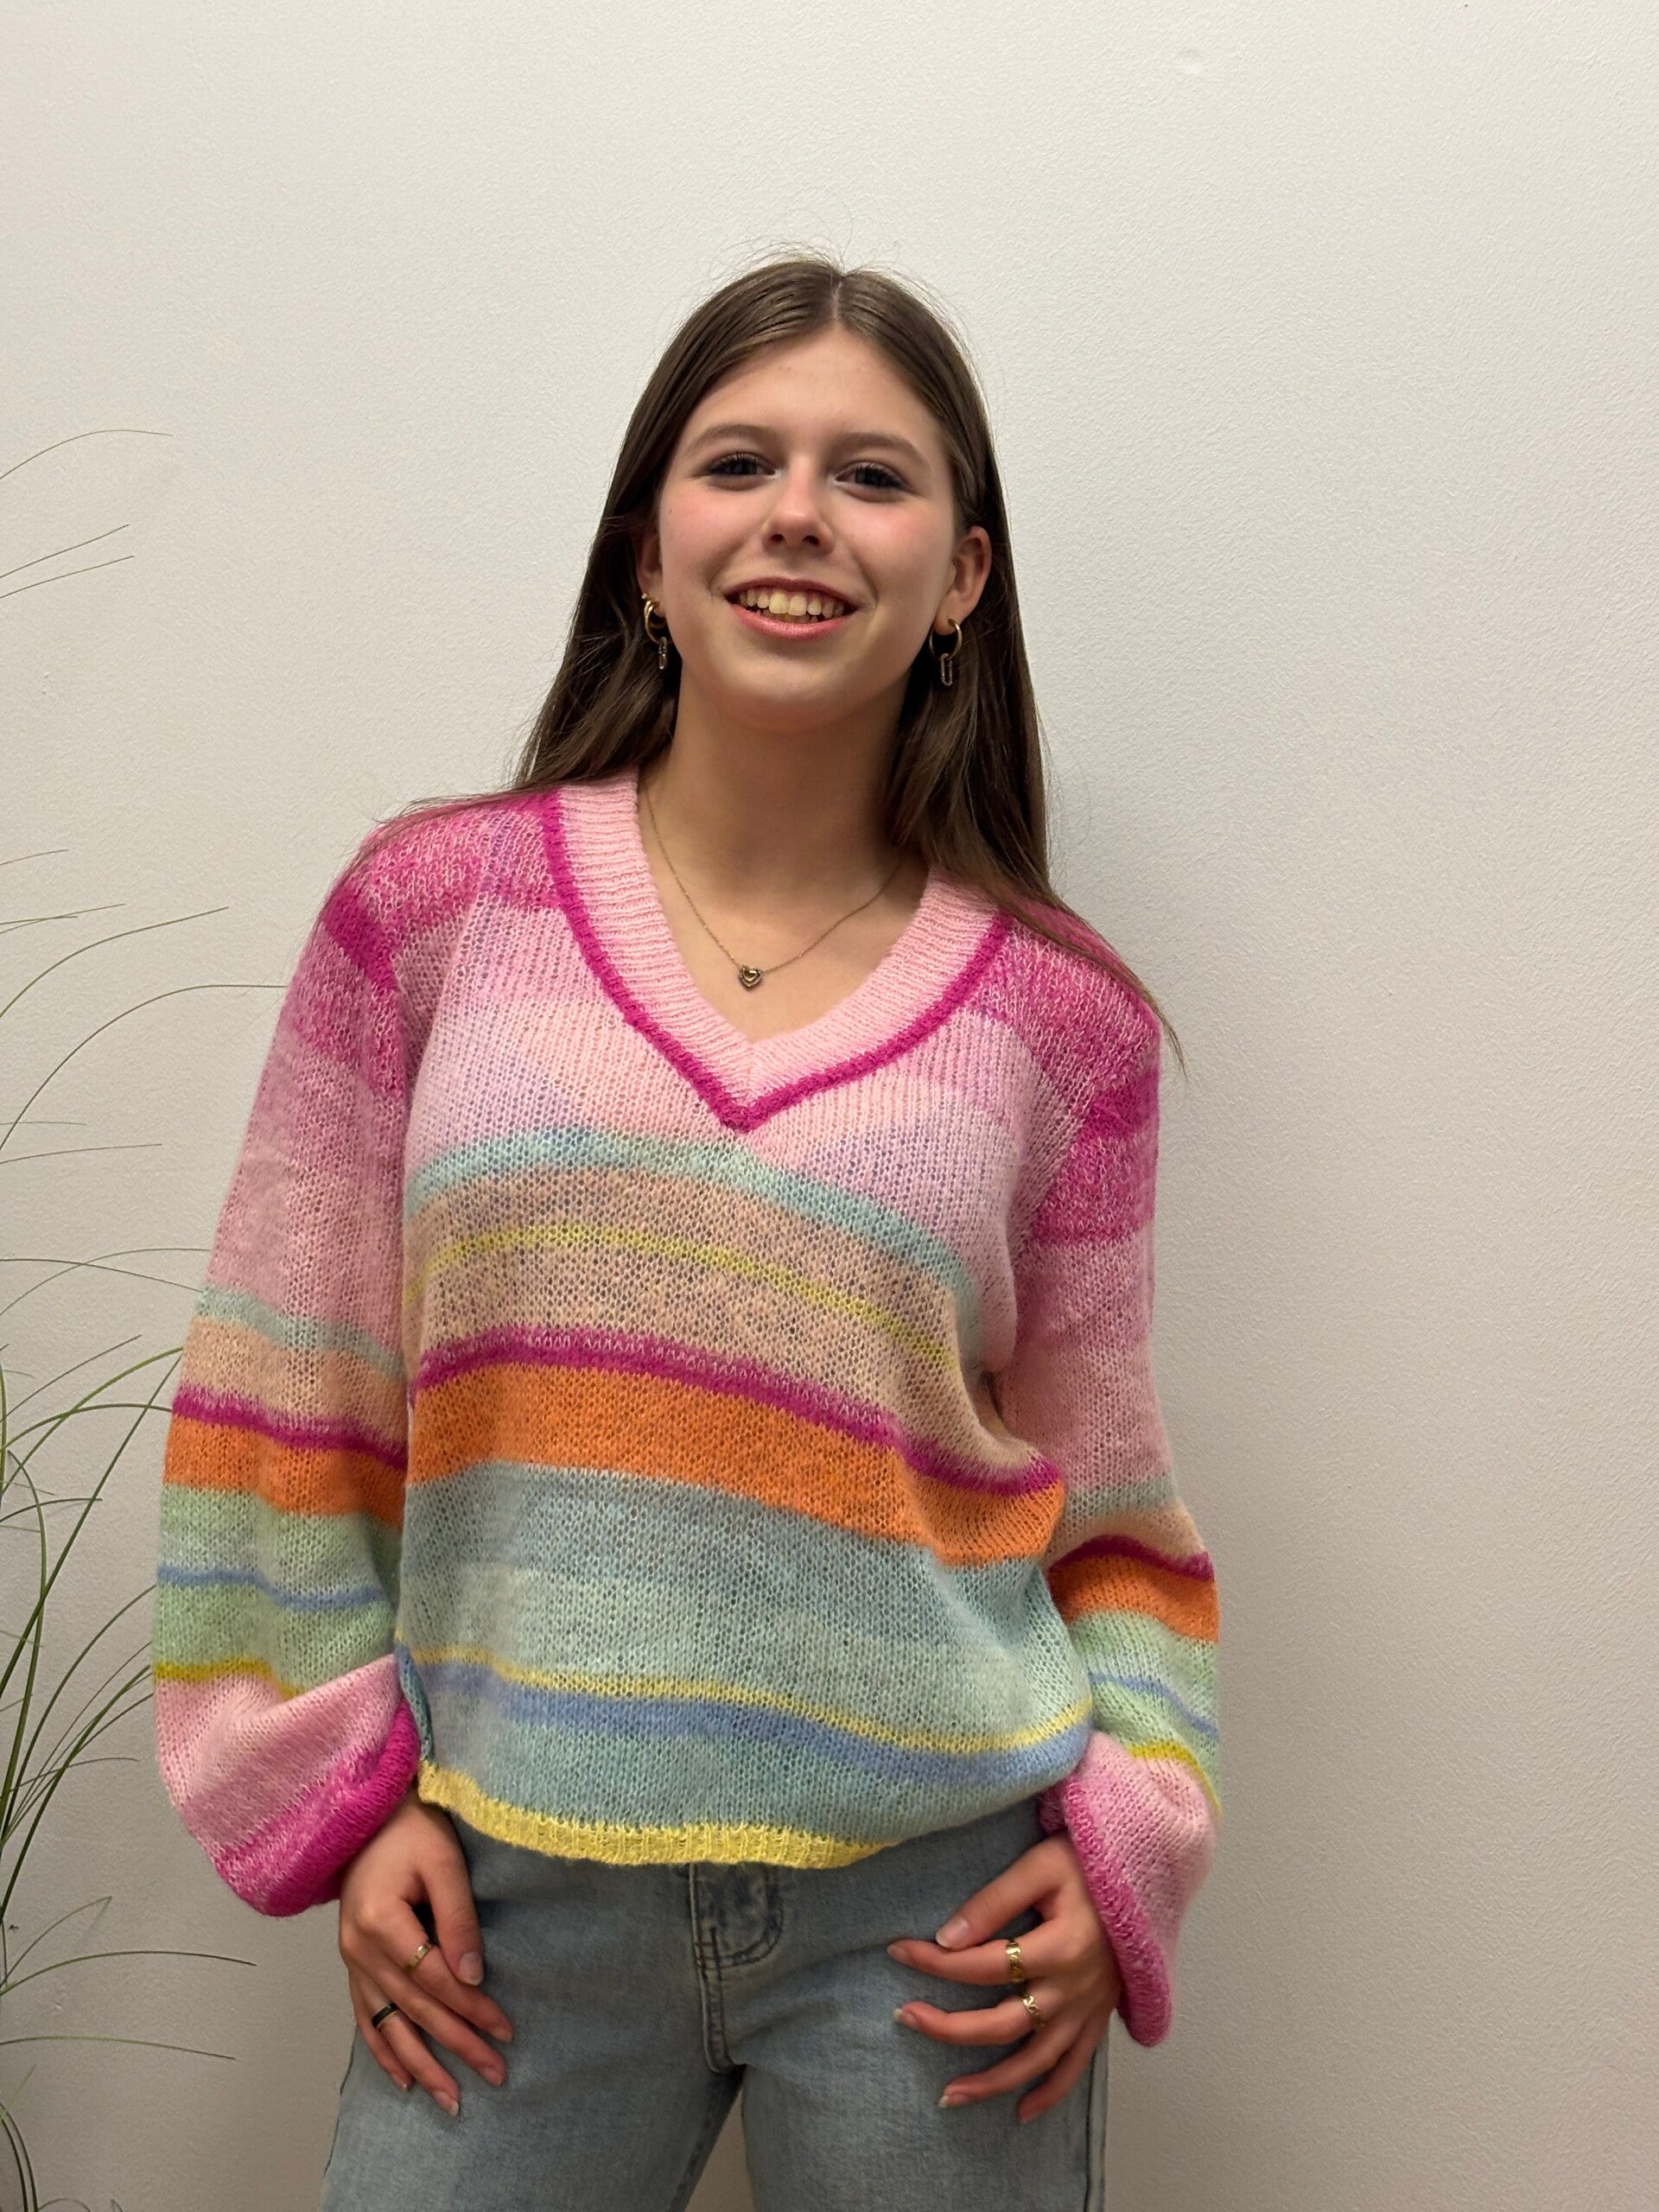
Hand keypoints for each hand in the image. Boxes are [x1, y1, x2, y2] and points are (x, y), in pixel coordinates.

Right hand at [337, 1787, 514, 2113]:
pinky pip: (365, 2016)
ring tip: (451, 2099)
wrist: (368, 1815)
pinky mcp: (352, 1962)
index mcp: (380, 1921)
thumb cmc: (412, 1829)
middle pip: (415, 2008)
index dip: (472, 2006)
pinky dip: (384, 2049)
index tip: (506, 2030)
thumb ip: (459, 1918)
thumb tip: (475, 1977)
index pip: (435, 1978)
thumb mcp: (444, 1861)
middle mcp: (359, 1949)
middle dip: (457, 2044)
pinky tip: (404, 2078)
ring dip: (420, 2064)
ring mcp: (351, 1960)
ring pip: (388, 2024)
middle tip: (495, 2073)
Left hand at [886, 1831, 1120, 2123]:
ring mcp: (1087, 2010)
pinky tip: (1021, 2112)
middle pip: (1002, 2023)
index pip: (983, 1965)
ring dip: (992, 2082)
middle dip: (948, 2027)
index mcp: (1059, 1949)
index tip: (898, 1951)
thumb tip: (948, 1937)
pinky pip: (1075, 2067)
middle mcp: (1073, 1989)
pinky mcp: (1099, 2018)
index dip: (936, 1962)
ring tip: (948, 2096)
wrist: (1146, 1872)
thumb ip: (995, 1901)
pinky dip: (1050, 2093)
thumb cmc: (1089, 1864)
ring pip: (1035, 2060)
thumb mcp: (1041, 1866)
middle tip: (904, 2017)